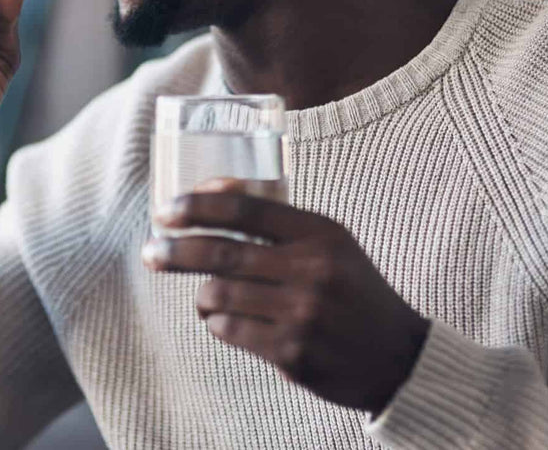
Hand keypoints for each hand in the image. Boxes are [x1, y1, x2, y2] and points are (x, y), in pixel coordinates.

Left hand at [142, 180, 429, 413]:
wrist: (398, 357)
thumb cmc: (351, 290)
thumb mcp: (330, 243)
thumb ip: (277, 221)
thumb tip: (209, 190)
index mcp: (321, 233)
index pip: (246, 209)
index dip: (198, 206)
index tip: (167, 211)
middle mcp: (312, 270)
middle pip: (221, 253)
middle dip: (175, 251)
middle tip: (150, 252)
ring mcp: (301, 314)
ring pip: (219, 295)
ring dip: (202, 295)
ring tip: (205, 296)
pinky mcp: (292, 354)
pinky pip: (229, 330)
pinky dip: (218, 323)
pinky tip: (227, 320)